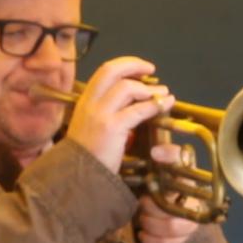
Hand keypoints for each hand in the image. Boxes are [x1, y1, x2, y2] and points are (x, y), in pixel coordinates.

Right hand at [59, 55, 165, 172]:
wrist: (77, 177)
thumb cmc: (86, 157)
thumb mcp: (91, 129)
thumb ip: (106, 113)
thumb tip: (131, 103)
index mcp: (84, 102)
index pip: (103, 72)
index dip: (124, 65)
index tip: (140, 69)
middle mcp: (90, 103)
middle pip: (112, 71)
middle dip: (134, 65)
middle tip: (151, 70)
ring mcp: (100, 115)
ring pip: (126, 87)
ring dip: (148, 89)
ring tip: (163, 93)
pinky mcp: (112, 127)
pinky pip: (137, 110)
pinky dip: (154, 105)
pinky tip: (164, 106)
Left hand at [129, 136, 201, 242]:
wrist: (170, 214)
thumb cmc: (158, 191)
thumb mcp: (155, 174)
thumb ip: (158, 162)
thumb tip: (155, 151)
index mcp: (185, 175)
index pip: (183, 159)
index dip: (170, 157)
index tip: (154, 153)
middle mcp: (194, 196)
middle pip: (175, 201)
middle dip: (152, 206)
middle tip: (142, 202)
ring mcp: (191, 220)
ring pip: (172, 225)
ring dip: (150, 223)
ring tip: (141, 218)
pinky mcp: (184, 238)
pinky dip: (151, 240)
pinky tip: (142, 234)